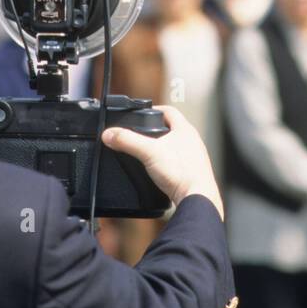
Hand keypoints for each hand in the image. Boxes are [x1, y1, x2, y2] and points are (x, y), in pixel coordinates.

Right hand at [101, 105, 223, 220]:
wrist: (197, 199)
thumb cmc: (181, 173)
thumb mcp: (148, 153)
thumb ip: (128, 141)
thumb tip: (109, 134)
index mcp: (185, 130)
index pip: (169, 111)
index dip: (154, 109)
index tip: (142, 113)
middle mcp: (193, 141)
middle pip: (172, 128)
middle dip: (156, 130)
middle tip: (141, 134)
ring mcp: (195, 157)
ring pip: (176, 146)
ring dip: (163, 147)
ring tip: (148, 152)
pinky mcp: (194, 172)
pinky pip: (179, 162)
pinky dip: (168, 163)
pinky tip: (160, 170)